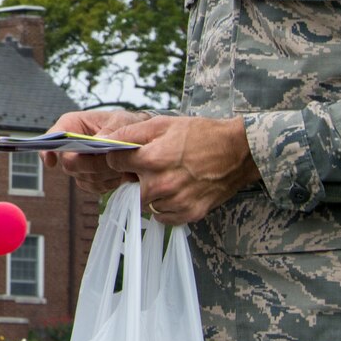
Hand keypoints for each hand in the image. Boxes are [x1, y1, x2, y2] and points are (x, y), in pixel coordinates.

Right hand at [42, 108, 152, 192]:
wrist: (137, 138)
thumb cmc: (124, 123)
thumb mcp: (120, 121)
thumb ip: (110, 130)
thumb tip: (99, 141)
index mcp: (72, 124)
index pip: (53, 137)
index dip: (49, 150)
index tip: (52, 163)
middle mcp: (70, 145)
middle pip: (69, 163)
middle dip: (91, 165)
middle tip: (112, 161)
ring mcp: (78, 163)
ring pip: (82, 177)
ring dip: (103, 175)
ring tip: (121, 167)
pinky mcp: (87, 177)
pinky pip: (92, 187)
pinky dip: (106, 183)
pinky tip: (118, 175)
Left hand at [106, 115, 260, 225]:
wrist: (239, 152)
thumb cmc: (200, 134)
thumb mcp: (163, 124)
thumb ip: (129, 133)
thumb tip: (101, 140)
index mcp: (152, 159)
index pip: (114, 162)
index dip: (121, 156)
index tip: (132, 154)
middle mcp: (161, 185)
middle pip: (129, 186)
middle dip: (137, 176)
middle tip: (157, 165)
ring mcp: (176, 202)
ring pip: (146, 203)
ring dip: (152, 192)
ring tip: (172, 176)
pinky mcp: (189, 214)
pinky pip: (163, 216)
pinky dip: (166, 206)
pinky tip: (179, 189)